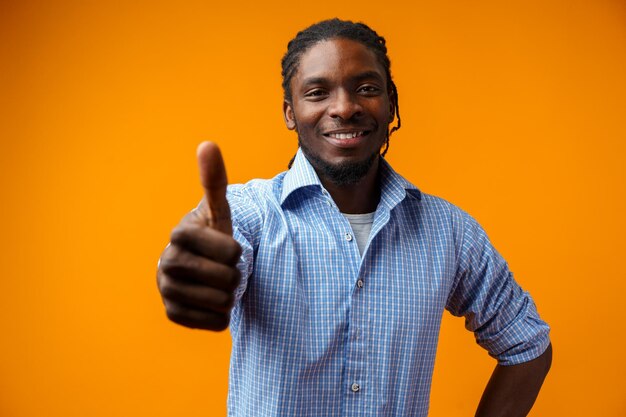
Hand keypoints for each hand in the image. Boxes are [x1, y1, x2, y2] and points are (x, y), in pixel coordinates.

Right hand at [156, 142, 241, 330]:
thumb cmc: (213, 236)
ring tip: (218, 284)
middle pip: (226, 279)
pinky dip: (221, 315)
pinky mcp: (172, 314)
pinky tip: (211, 301)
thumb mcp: (219, 210)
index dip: (236, 251)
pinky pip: (214, 322)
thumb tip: (208, 144)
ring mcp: (167, 290)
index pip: (229, 251)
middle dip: (235, 275)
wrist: (199, 269)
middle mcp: (167, 262)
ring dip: (230, 295)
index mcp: (180, 234)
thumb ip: (214, 180)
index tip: (228, 247)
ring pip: (221, 302)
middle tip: (225, 269)